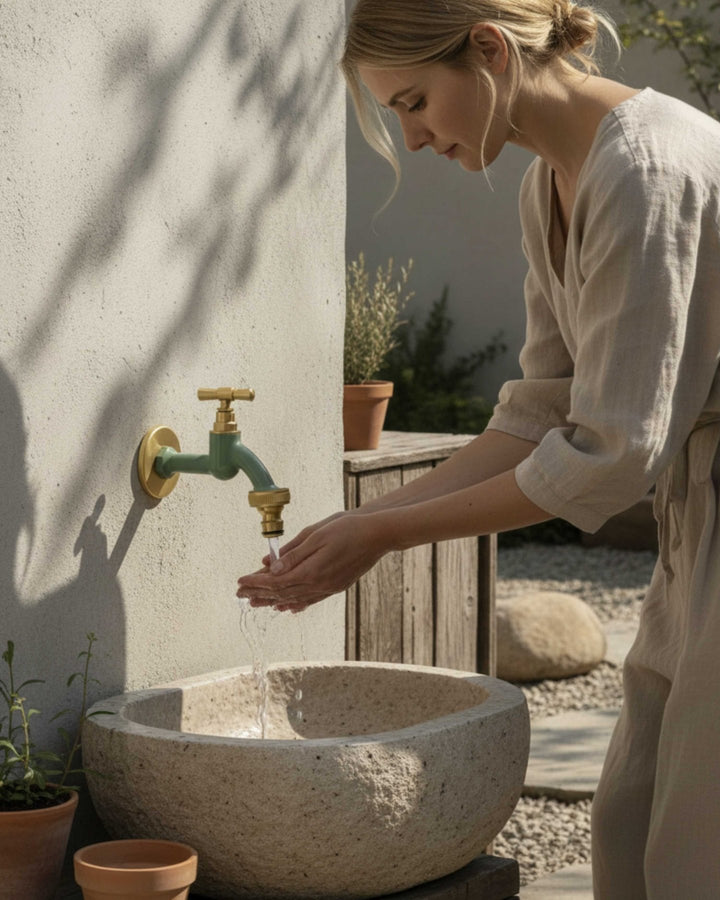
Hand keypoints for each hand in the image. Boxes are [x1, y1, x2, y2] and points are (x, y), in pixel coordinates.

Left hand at [237, 512, 386, 612]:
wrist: (378, 535)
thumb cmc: (347, 528)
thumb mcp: (316, 535)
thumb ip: (293, 554)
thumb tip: (270, 567)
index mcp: (311, 571)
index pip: (276, 581)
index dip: (256, 582)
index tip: (239, 581)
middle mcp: (319, 585)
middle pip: (282, 593)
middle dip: (259, 593)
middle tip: (240, 595)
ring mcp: (329, 588)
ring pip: (295, 599)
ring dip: (273, 601)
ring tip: (257, 604)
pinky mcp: (336, 586)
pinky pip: (311, 600)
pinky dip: (296, 604)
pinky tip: (288, 607)